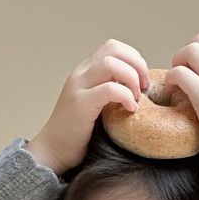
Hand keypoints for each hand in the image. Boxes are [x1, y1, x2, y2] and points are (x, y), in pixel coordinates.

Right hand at [28, 38, 149, 173]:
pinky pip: (110, 89)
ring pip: (111, 63)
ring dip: (132, 78)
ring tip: (137, 99)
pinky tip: (130, 110)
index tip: (143, 81)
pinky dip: (126, 96)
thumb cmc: (79, 134)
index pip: (113, 47)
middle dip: (137, 65)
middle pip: (114, 49)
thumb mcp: (97, 105)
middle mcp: (81, 74)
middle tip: (145, 88)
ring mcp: (79, 87)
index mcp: (86, 71)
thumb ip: (110, 91)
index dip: (134, 59)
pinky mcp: (81, 104)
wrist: (53, 151)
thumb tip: (140, 88)